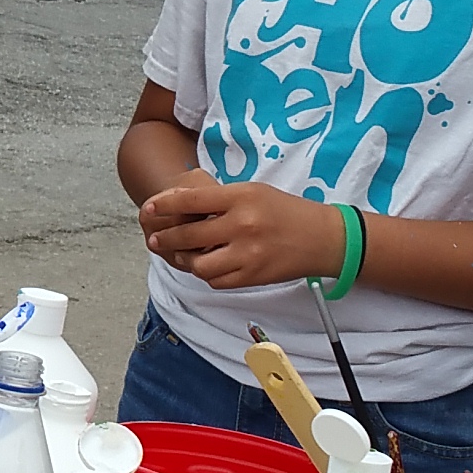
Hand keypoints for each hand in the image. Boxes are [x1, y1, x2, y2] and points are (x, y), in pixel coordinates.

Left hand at [138, 173, 350, 288]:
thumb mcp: (253, 192)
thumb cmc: (285, 211)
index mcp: (241, 197)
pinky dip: (209, 274)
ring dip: (187, 261)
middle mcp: (242, 225)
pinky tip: (209, 265)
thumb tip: (179, 204)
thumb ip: (219, 199)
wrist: (323, 239)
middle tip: (156, 240)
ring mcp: (247, 254)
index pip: (191, 200)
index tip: (149, 209)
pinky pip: (217, 280)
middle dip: (167, 239)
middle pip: (189, 235)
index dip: (165, 205)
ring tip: (184, 255)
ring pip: (199, 264)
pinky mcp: (252, 276)